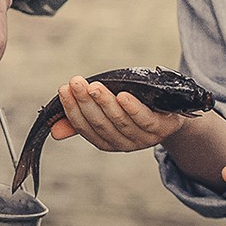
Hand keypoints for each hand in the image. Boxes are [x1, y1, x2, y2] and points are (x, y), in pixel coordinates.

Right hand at [49, 75, 188, 151]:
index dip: (72, 110)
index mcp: (107, 141)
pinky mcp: (160, 128)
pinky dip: (132, 108)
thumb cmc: (134, 110)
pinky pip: (144, 119)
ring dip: (105, 103)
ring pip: (120, 121)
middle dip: (85, 102)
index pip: (85, 127)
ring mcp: (143, 138)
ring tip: (94, 86)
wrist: (172, 115)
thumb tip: (54, 130)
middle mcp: (123, 143)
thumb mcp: (108, 113)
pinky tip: (123, 95)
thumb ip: (84, 119)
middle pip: (100, 124)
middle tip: (75, 82)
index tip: (64, 89)